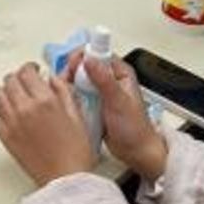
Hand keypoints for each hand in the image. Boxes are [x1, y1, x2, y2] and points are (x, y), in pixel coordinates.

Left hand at [0, 63, 95, 185]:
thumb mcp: (77, 116)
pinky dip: (0, 110)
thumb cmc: (75, 153)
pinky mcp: (5, 136)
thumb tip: (53, 79)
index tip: (34, 70)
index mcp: (44, 100)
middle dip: (18, 78)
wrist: (65, 179)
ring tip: (17, 96)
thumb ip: (64, 92)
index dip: (30, 68)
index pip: (26, 71)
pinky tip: (11, 114)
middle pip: (9, 80)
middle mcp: (24, 108)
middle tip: (26, 83)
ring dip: (7, 92)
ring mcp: (12, 122)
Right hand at [64, 52, 168, 181]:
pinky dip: (71, 95)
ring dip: (70, 84)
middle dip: (72, 72)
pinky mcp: (92, 102)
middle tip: (68, 84)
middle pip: (83, 64)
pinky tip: (69, 103)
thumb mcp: (118, 101)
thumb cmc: (135, 128)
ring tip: (68, 95)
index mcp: (119, 72)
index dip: (82, 56)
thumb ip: (104, 79)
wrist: (136, 151)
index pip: (96, 51)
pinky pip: (77, 92)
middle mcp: (109, 78)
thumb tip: (89, 59)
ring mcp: (99, 90)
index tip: (73, 68)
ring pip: (77, 78)